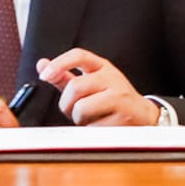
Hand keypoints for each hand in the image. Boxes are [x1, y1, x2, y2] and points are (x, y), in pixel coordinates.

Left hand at [37, 48, 158, 125]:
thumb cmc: (111, 100)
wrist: (142, 115)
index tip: (44, 76)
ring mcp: (119, 95)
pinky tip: (101, 126)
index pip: (79, 55)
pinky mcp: (123, 114)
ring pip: (81, 108)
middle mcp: (112, 77)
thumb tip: (42, 64)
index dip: (59, 63)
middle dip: (67, 105)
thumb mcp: (91, 84)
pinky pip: (93, 126)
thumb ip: (65, 76)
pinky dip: (91, 131)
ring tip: (90, 118)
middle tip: (74, 111)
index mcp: (102, 66)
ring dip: (79, 119)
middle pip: (75, 87)